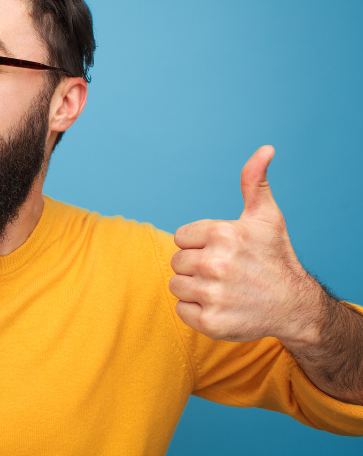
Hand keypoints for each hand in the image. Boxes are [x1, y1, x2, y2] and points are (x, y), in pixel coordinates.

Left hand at [169, 146, 322, 343]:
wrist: (295, 306)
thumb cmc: (275, 258)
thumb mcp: (266, 217)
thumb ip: (254, 182)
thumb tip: (265, 149)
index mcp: (223, 233)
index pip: (180, 237)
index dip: (199, 244)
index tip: (222, 251)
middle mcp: (216, 263)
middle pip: (176, 262)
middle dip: (195, 265)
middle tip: (224, 272)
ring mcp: (213, 294)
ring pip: (176, 285)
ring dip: (194, 288)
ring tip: (222, 288)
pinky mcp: (211, 322)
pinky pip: (181, 310)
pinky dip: (196, 311)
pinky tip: (220, 306)